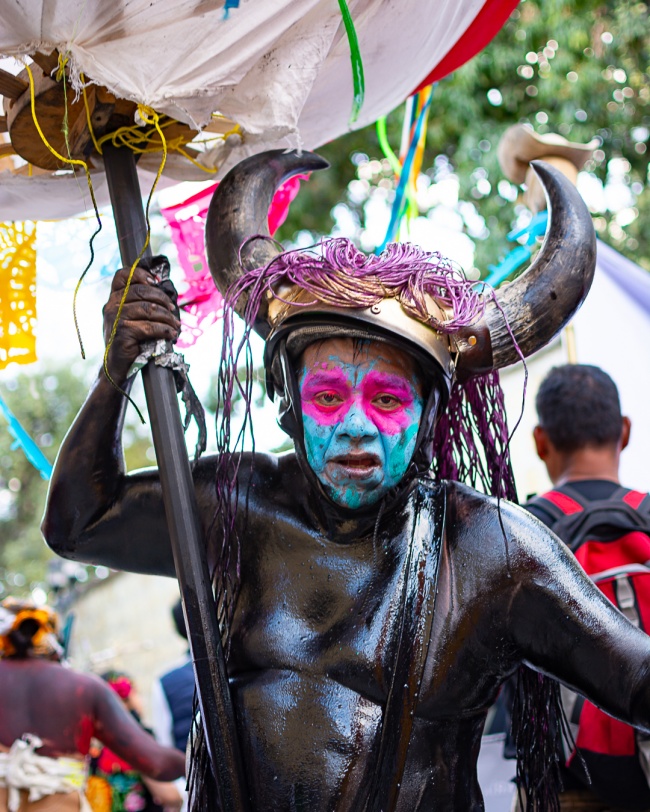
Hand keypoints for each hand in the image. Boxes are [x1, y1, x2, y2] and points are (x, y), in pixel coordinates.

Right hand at [103, 264, 180, 381]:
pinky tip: (171, 334)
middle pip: (141, 291)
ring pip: (148, 309)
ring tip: (175, 325)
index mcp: (113, 297)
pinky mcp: (122, 333)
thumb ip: (140, 302)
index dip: (142, 274)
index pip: (123, 275)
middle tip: (173, 309)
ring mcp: (115, 318)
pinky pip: (149, 327)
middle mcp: (111, 305)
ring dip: (167, 317)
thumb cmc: (129, 339)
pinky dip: (164, 330)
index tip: (157, 282)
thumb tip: (166, 293)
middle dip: (162, 298)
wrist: (117, 364)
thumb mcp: (131, 317)